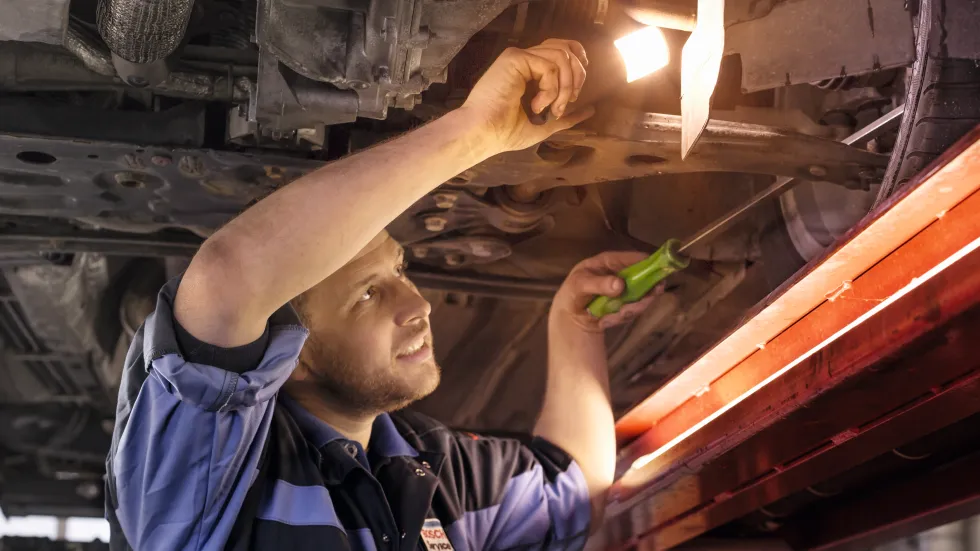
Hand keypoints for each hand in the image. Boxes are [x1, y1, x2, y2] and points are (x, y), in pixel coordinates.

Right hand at [459, 39, 594, 152]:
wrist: (484, 134)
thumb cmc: (506, 132)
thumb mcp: (544, 124)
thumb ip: (566, 115)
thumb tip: (590, 110)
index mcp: (530, 71)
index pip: (562, 50)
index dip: (577, 62)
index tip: (577, 89)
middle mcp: (526, 60)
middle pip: (566, 48)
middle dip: (576, 77)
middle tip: (566, 103)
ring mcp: (520, 57)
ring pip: (562, 56)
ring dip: (564, 87)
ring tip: (551, 109)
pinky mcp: (515, 58)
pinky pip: (550, 66)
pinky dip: (551, 89)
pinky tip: (537, 105)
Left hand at [551, 251, 663, 332]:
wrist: (570, 314)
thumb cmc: (572, 292)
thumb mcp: (580, 285)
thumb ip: (599, 284)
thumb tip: (620, 284)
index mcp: (611, 261)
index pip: (636, 258)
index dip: (649, 265)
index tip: (657, 277)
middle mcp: (623, 274)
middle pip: (646, 280)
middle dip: (641, 298)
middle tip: (627, 310)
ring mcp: (627, 290)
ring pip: (642, 299)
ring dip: (628, 311)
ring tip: (608, 319)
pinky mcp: (626, 304)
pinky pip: (632, 312)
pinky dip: (619, 319)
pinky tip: (604, 321)